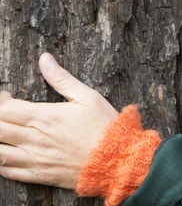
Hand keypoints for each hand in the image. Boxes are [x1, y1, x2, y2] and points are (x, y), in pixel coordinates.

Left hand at [0, 53, 118, 189]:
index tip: (7, 97)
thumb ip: (62, 78)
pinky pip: (8, 172)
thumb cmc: (104, 127)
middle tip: (6, 113)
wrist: (116, 159)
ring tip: (5, 133)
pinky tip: (7, 153)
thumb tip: (45, 59)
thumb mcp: (88, 97)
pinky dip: (1, 163)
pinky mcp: (39, 175)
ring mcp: (35, 159)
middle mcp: (34, 139)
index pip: (5, 109)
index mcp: (44, 117)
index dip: (1, 101)